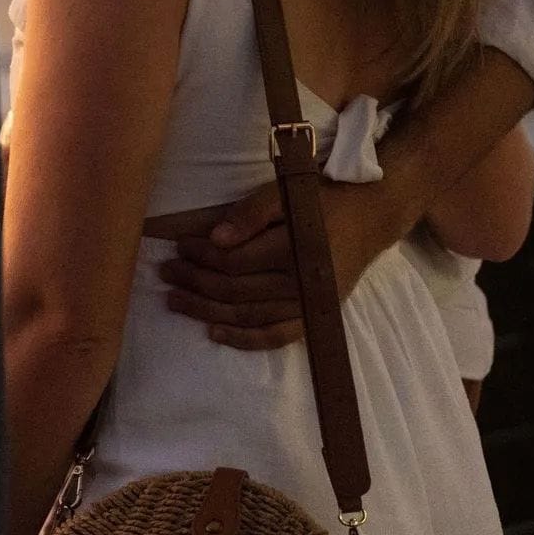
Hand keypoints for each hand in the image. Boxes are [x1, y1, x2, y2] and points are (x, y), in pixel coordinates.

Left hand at [158, 178, 406, 349]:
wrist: (369, 218)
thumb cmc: (321, 201)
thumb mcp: (285, 194)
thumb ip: (251, 214)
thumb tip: (214, 239)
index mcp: (293, 250)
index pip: (233, 261)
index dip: (201, 256)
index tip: (177, 247)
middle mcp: (300, 285)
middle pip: (235, 291)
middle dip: (194, 283)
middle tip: (164, 274)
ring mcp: (308, 306)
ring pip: (248, 317)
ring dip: (207, 312)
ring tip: (175, 302)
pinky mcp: (313, 317)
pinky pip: (275, 337)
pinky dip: (245, 339)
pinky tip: (214, 334)